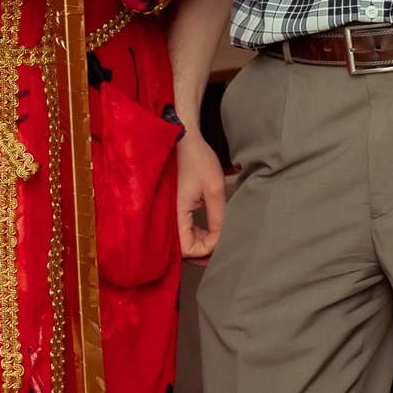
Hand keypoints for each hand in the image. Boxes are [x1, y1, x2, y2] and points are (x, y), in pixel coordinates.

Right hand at [175, 126, 226, 258]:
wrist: (184, 140)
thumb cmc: (198, 160)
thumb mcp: (214, 189)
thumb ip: (218, 217)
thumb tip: (221, 238)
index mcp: (177, 214)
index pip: (187, 248)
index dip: (206, 249)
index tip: (221, 238)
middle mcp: (169, 217)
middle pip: (183, 249)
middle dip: (203, 252)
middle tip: (223, 250)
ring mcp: (171, 213)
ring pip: (183, 240)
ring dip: (200, 243)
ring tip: (219, 239)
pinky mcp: (174, 208)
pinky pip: (183, 229)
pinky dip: (196, 233)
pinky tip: (210, 230)